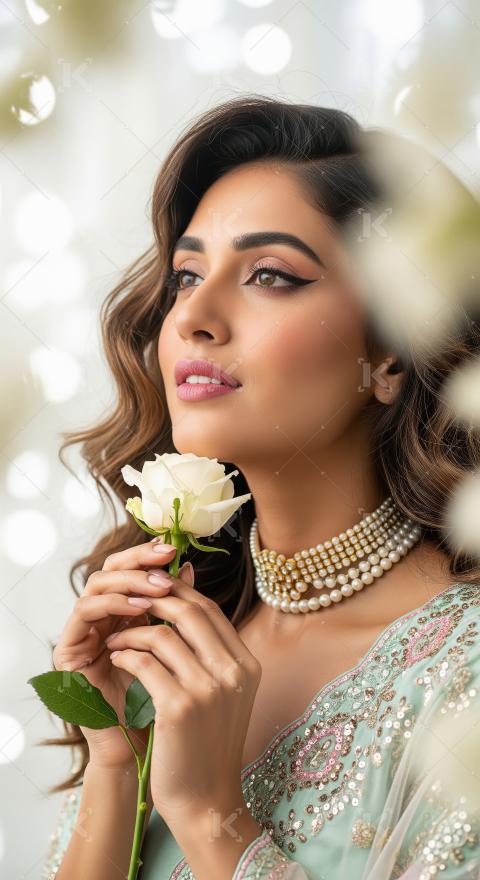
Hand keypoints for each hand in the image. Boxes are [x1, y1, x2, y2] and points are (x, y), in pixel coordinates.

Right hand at [52, 538, 182, 768]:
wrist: (151, 753)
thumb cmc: (167, 702)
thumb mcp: (179, 648)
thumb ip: (179, 612)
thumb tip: (190, 569)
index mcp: (124, 615)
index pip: (130, 571)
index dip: (150, 556)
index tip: (177, 551)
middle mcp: (100, 620)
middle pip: (110, 570)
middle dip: (139, 560)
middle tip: (165, 559)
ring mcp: (82, 634)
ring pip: (97, 584)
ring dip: (130, 581)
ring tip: (159, 587)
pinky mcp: (68, 651)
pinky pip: (84, 612)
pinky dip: (113, 604)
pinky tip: (141, 609)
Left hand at [104, 573, 261, 823]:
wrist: (206, 800)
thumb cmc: (207, 744)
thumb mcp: (223, 694)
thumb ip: (210, 652)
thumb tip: (186, 605)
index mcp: (246, 665)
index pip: (211, 609)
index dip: (179, 593)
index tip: (152, 591)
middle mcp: (232, 672)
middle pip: (190, 612)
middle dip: (154, 601)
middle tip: (129, 604)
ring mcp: (208, 689)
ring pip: (162, 635)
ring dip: (132, 632)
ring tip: (116, 638)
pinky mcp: (179, 707)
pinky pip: (144, 663)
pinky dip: (126, 655)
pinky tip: (117, 660)